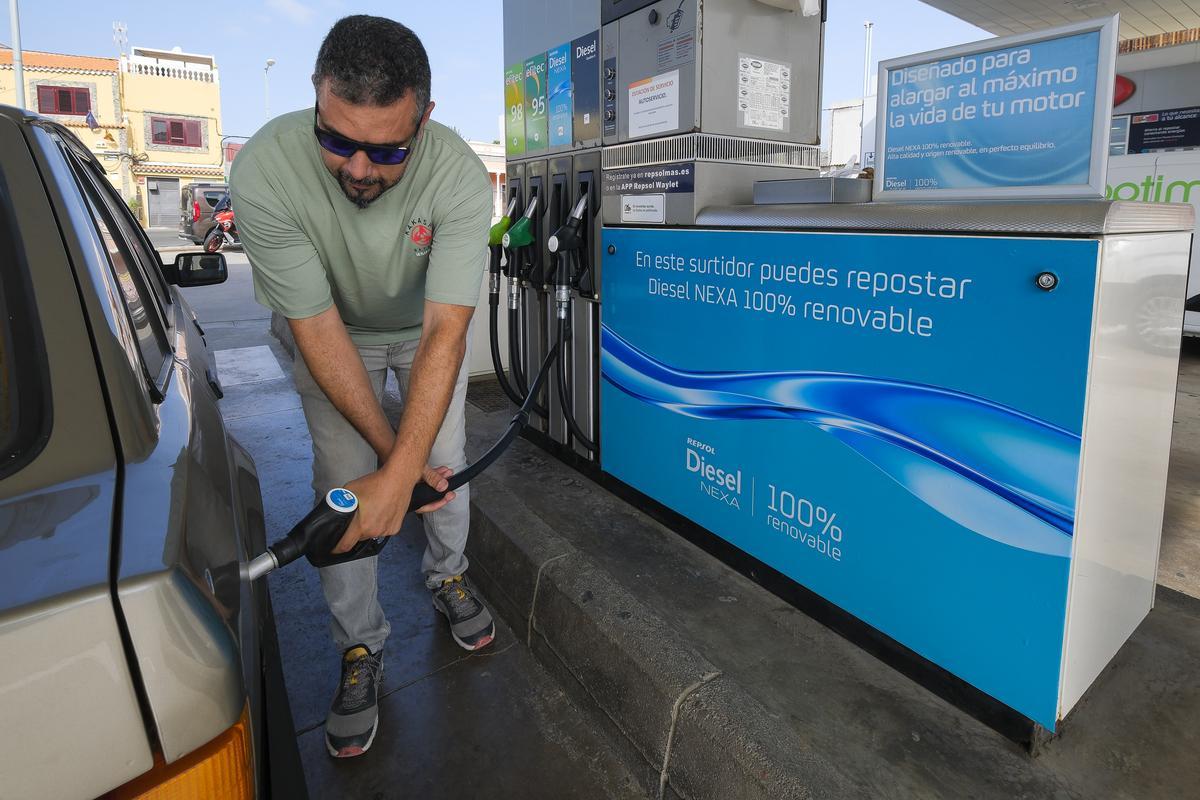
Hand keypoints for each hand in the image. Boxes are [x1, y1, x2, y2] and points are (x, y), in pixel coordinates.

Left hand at [332, 465, 454, 553]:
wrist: (398, 479)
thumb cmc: (376, 483)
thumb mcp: (350, 490)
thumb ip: (341, 503)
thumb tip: (334, 509)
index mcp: (361, 525)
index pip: (345, 545)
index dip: (336, 548)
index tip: (334, 548)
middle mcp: (374, 531)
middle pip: (358, 538)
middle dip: (355, 531)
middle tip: (357, 517)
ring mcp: (386, 531)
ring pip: (371, 534)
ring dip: (368, 527)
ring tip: (371, 512)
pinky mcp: (395, 528)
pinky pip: (383, 530)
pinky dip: (380, 524)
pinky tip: (382, 512)